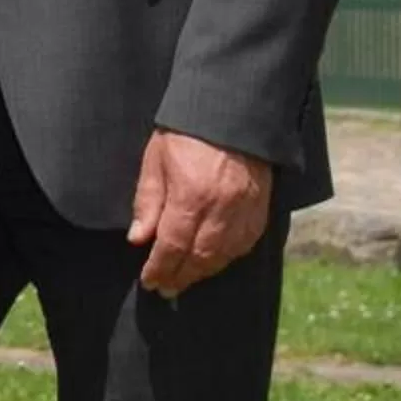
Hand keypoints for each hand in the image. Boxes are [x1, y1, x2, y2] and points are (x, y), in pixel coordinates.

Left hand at [128, 128, 272, 297]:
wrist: (233, 111)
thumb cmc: (187, 131)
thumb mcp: (156, 159)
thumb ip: (148, 201)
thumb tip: (139, 239)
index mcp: (191, 196)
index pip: (172, 246)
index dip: (159, 268)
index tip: (149, 281)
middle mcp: (221, 209)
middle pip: (199, 258)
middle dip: (180, 277)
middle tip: (165, 289)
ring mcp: (245, 210)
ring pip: (224, 256)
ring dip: (203, 272)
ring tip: (186, 279)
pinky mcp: (262, 208)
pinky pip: (245, 244)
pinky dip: (228, 258)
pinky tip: (215, 261)